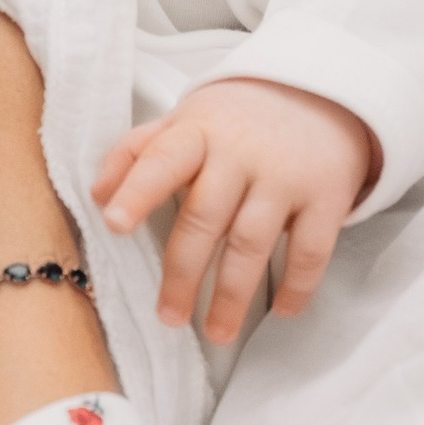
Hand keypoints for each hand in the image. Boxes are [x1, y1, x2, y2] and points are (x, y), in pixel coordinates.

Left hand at [95, 77, 375, 347]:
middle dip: (183, 272)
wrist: (319, 93)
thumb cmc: (236, 120)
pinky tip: (282, 311)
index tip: (114, 224)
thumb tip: (96, 194)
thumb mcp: (186, 121)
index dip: (137, 192)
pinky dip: (296, 285)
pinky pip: (310, 249)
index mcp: (199, 132)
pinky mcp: (327, 195)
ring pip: (252, 242)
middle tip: (168, 316)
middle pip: (205, 217)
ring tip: (217, 331)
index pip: (163, 161)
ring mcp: (286, 175)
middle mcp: (241, 153)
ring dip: (232, 294)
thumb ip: (138, 152)